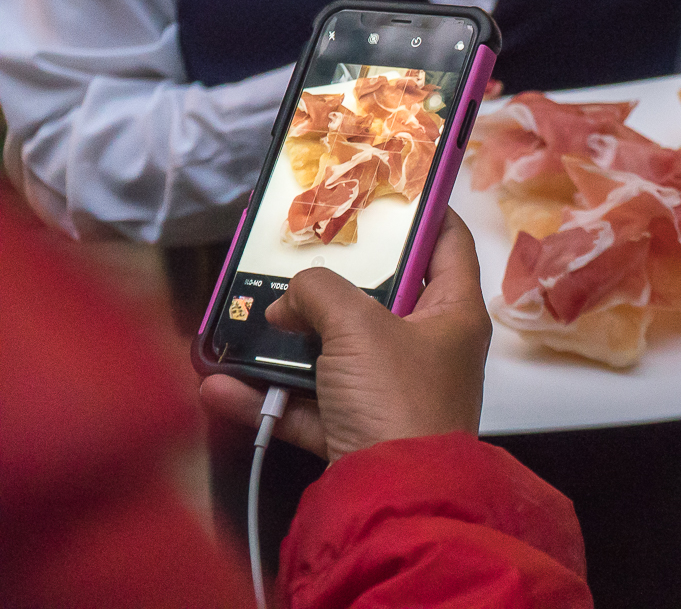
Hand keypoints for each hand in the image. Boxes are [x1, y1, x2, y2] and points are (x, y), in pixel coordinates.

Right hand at [200, 211, 491, 461]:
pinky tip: (221, 386)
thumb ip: (320, 291)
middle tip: (290, 252)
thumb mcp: (359, 326)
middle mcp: (429, 349)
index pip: (448, 243)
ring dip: (286, 342)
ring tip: (244, 320)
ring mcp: (393, 393)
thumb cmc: (398, 401)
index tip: (386, 186)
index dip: (422, 209)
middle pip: (379, 297)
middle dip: (328, 282)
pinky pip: (309, 405)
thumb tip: (292, 296)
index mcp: (453, 312)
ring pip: (336, 353)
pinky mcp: (358, 433)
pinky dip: (268, 397)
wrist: (391, 500)